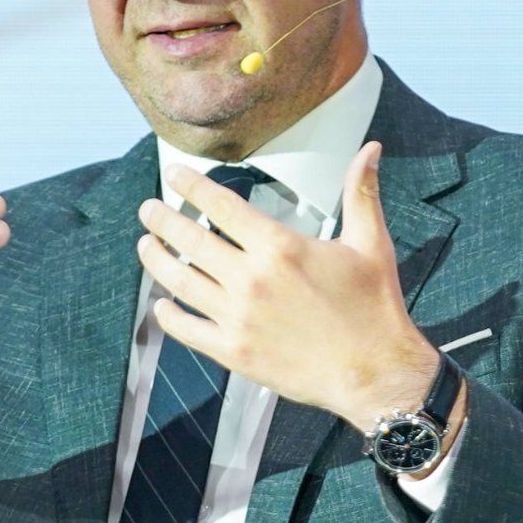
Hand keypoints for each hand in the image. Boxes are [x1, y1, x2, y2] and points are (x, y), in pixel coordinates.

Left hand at [136, 142, 442, 431]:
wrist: (376, 373)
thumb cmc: (373, 308)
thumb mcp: (370, 243)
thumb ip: (360, 192)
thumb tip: (371, 148)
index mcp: (280, 247)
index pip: (221, 206)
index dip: (192, 187)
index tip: (174, 175)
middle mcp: (252, 279)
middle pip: (190, 240)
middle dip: (162, 220)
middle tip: (148, 210)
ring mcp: (238, 317)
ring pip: (180, 281)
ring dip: (157, 260)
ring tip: (146, 245)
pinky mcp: (234, 351)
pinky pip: (188, 329)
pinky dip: (169, 315)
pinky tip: (162, 305)